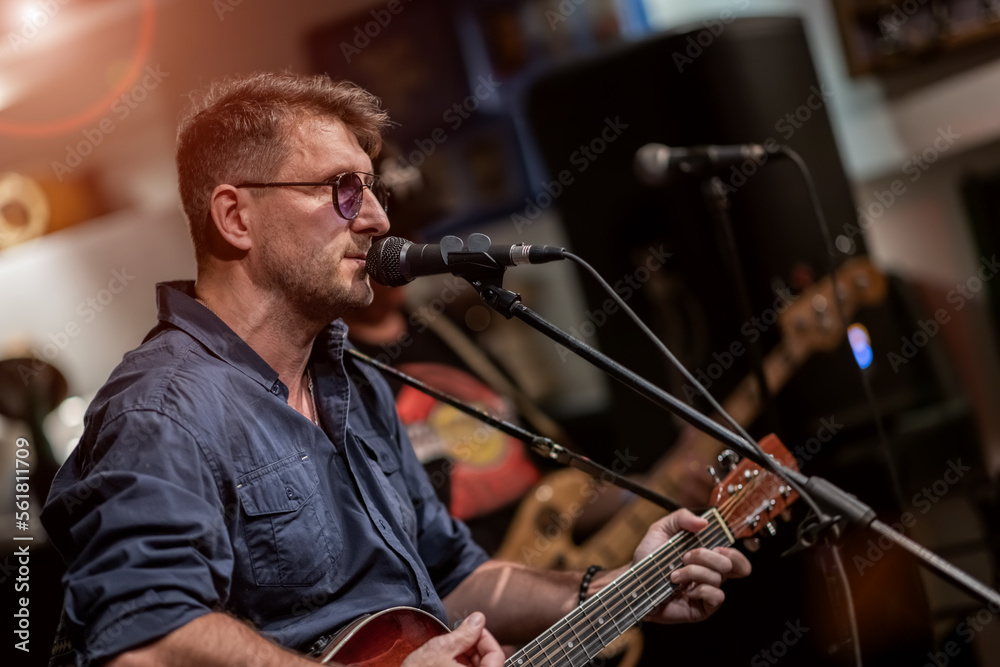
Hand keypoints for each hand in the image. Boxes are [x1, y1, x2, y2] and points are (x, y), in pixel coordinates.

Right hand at [401, 612, 503, 666]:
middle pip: (489, 663)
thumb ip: (464, 633)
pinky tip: (447, 662)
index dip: (485, 637)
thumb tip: (478, 619)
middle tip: (460, 636)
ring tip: (450, 649)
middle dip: (475, 647)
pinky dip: (460, 666)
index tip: (473, 628)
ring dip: (468, 657)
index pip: (496, 655)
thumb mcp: (440, 649)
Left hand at [632, 509, 750, 623]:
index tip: (713, 546)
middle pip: (731, 564)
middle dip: (707, 556)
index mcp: (707, 557)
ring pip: (719, 578)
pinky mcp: (702, 608)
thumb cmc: (649, 557)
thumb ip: (681, 518)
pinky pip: (716, 597)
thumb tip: (703, 522)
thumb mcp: (661, 529)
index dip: (732, 551)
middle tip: (685, 556)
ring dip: (693, 572)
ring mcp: (707, 592)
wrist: (634, 582)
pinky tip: (684, 590)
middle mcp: (711, 574)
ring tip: (673, 574)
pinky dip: (699, 590)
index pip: (735, 557)